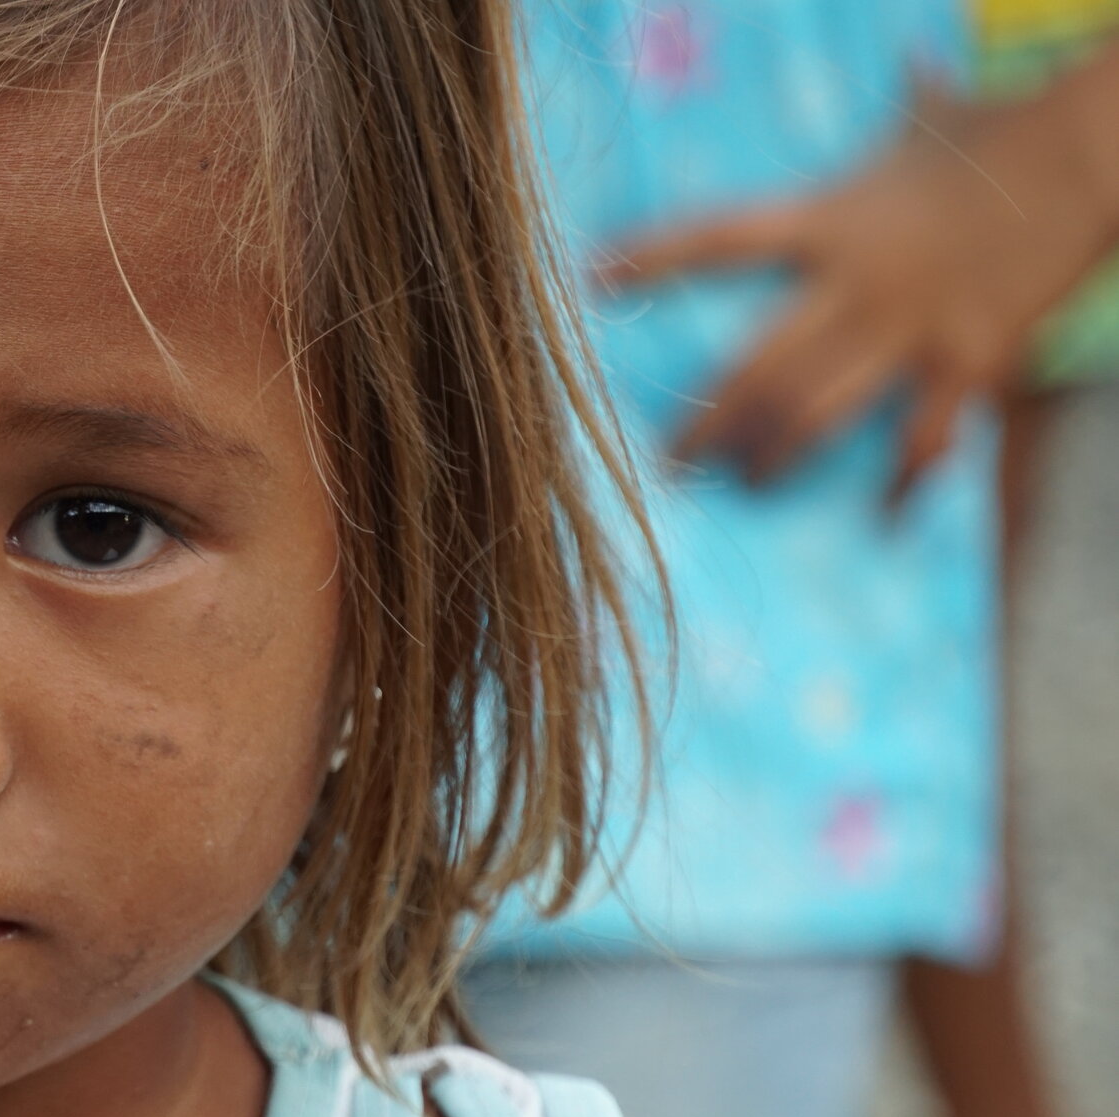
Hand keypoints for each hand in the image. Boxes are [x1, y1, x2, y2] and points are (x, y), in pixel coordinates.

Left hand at [603, 53, 1118, 502]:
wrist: (1094, 159)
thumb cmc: (1006, 134)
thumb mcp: (935, 118)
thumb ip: (907, 101)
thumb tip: (913, 55)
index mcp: (831, 220)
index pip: (721, 239)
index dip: (654, 258)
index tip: (595, 278)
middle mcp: (857, 282)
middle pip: (754, 366)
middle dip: (706, 420)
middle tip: (669, 461)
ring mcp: (909, 327)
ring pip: (816, 412)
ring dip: (775, 456)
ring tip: (748, 484)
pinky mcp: (967, 360)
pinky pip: (922, 438)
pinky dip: (903, 480)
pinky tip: (884, 514)